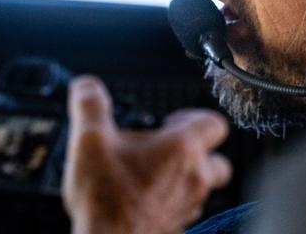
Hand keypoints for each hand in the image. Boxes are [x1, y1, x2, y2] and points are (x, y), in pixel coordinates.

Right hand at [62, 75, 232, 233]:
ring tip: (153, 172)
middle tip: (168, 147)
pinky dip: (173, 199)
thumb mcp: (89, 140)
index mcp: (182, 148)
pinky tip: (145, 197)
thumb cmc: (105, 199)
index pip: (214, 123)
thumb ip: (90, 105)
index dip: (195, 117)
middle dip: (198, 151)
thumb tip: (87, 86)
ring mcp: (188, 205)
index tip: (171, 120)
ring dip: (185, 176)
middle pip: (218, 158)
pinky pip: (186, 207)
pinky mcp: (177, 226)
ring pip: (204, 185)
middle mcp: (194, 177)